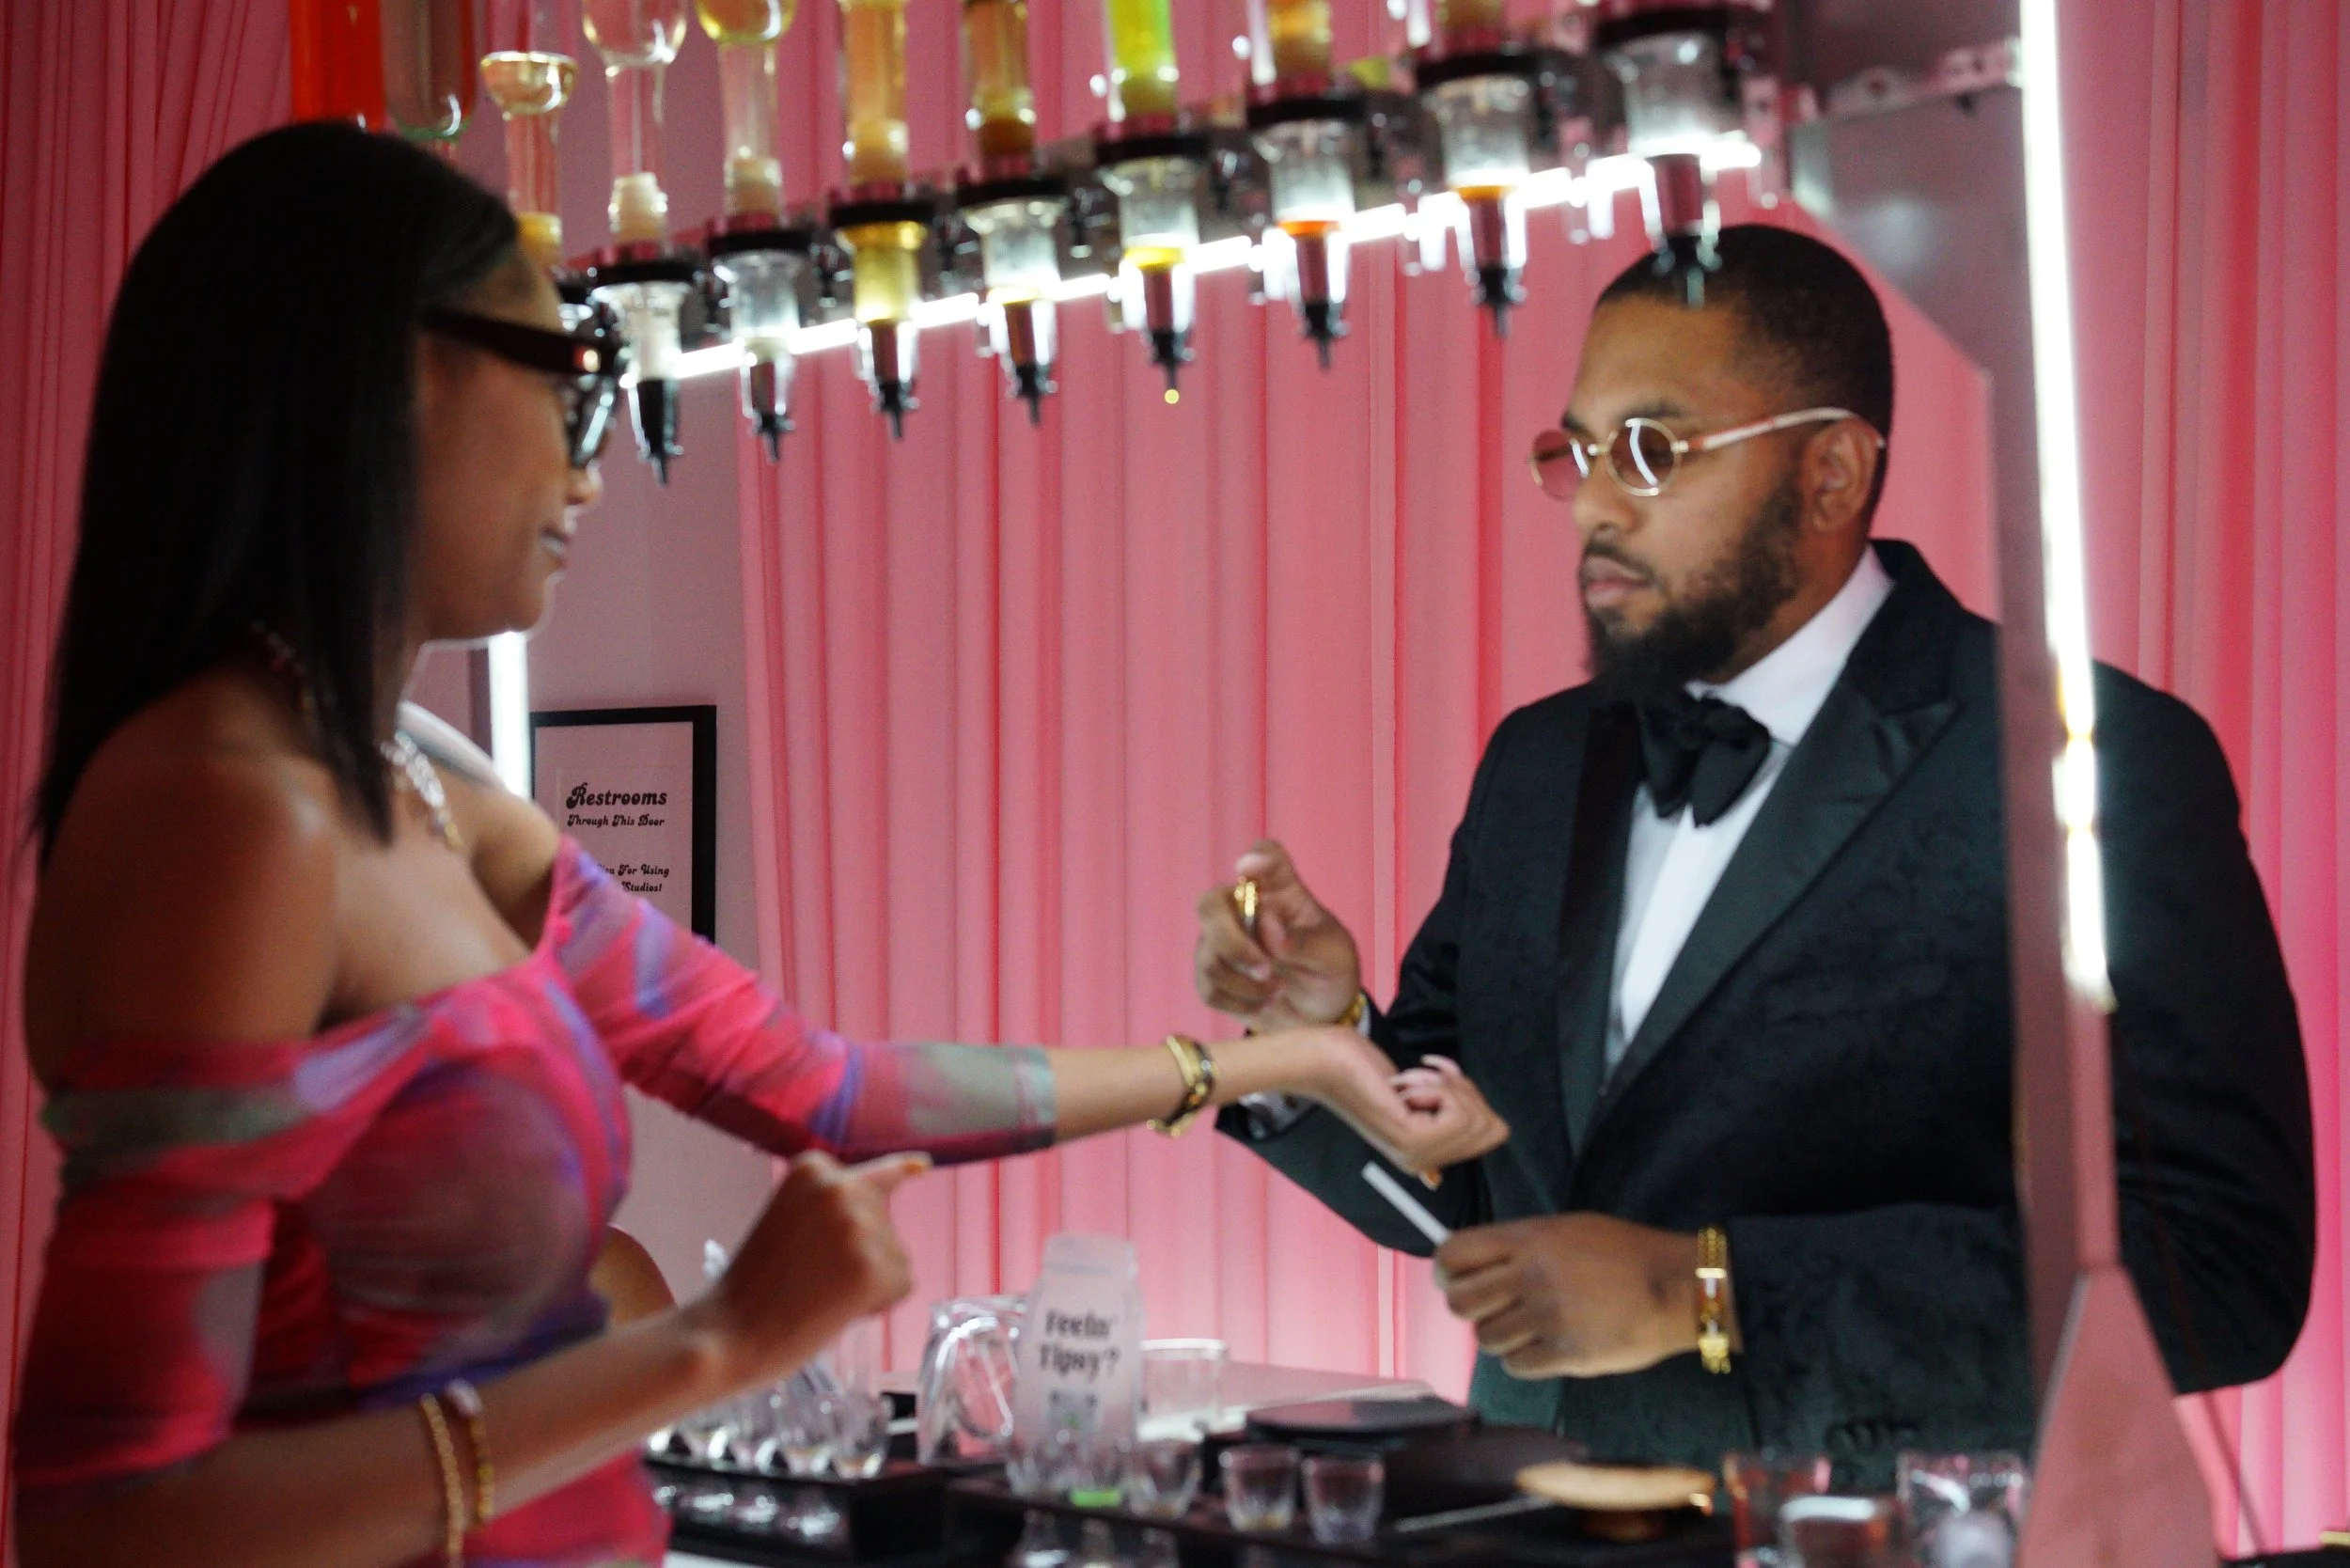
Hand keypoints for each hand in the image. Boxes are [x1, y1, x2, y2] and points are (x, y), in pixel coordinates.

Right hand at [701, 1151, 926, 1385]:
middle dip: (857, 1254)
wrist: (724, 1336)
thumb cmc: (755, 1283)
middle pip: (884, 1224)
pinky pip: (901, 1286)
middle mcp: (840, 1185)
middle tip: (804, 1277)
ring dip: (866, 1282)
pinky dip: (875, 1306)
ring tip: (813, 1295)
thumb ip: (841, 1195)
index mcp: (814, 1166)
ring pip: (896, 1257)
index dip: (848, 1227)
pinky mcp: (872, 1268)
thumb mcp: (793, 1215)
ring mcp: (858, 1226)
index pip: (878, 1179)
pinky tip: (833, 1311)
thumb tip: (923, 1163)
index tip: (822, 1242)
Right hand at [1194, 840, 1362, 1028]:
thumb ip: (1304, 941)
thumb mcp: (1333, 956)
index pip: (1266, 857)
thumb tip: (1267, 927)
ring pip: (1208, 955)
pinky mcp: (1212, 973)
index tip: (1248, 868)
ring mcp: (1224, 940)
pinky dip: (1238, 1002)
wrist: (1320, 1013)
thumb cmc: (1329, 970)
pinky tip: (1262, 1003)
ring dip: (1245, 983)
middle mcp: (1246, 908)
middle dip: (1230, 941)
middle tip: (1265, 969)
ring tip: (1277, 991)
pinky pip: (1208, 986)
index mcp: (1283, 890)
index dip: (1254, 858)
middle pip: (1212, 904)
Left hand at [1290, 1030, 1510, 1172]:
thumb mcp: (1420, 1091)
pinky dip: (1437, 1085)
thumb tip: (1500, 1131)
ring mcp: (1416, 1154)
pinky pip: (1457, 1112)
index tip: (1438, 1081)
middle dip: (1465, 1089)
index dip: (1475, 1097)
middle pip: (1492, 1126)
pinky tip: (1404, 1086)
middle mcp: (1423, 1163)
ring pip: (1476, 1118)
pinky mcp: (1410, 1137)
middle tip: (1421, 1080)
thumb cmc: (1366, 1069)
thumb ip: (1453, 1108)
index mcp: (1427, 1154)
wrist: (1325, 1061)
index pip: (1493, 1133)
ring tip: (1409, 1081)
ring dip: (1447, 1084)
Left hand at [1434, 1214, 1715, 1379]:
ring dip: (1500, 1335)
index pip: (1453, 1254)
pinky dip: (1525, 1359)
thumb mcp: (1566, 1229)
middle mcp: (1530, 1276)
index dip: (1445, 1270)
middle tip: (1489, 1308)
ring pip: (1485, 1338)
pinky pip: (1516, 1365)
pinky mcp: (1564, 1354)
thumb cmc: (1623, 1253)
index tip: (1451, 1279)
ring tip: (1528, 1326)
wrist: (1675, 1287)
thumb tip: (1470, 1263)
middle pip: (1459, 1302)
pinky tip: (1545, 1346)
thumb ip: (1518, 1244)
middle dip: (1468, 1307)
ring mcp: (1546, 1316)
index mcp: (1527, 1239)